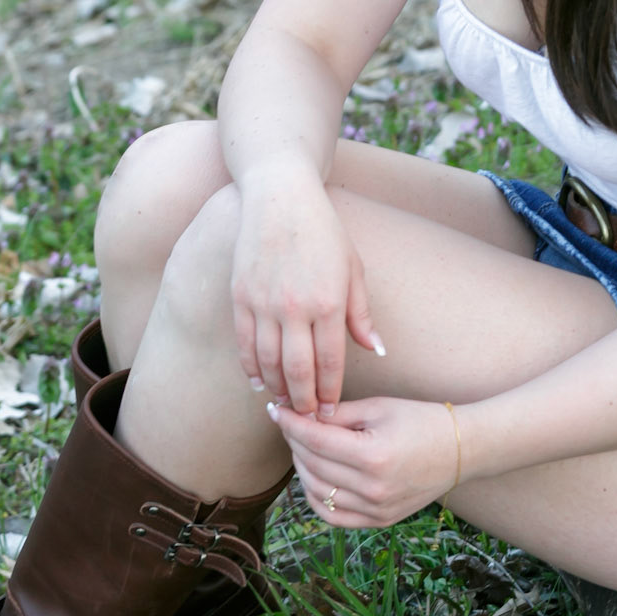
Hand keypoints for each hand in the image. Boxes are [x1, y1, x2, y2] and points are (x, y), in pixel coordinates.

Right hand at [230, 178, 383, 416]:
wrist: (280, 197)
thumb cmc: (324, 232)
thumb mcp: (353, 269)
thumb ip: (361, 314)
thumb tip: (375, 350)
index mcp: (329, 302)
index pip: (330, 362)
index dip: (330, 392)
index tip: (330, 411)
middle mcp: (295, 307)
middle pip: (298, 371)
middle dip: (304, 400)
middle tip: (308, 418)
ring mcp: (264, 303)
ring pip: (268, 362)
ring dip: (277, 389)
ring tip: (285, 404)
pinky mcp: (241, 296)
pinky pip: (244, 343)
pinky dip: (250, 367)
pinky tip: (258, 381)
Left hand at [268, 395, 460, 528]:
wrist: (461, 450)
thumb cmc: (421, 420)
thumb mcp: (378, 408)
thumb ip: (336, 413)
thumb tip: (298, 413)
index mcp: (374, 455)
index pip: (315, 439)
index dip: (290, 423)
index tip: (275, 409)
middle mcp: (373, 488)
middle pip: (312, 465)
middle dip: (293, 441)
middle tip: (290, 422)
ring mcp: (376, 510)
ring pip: (316, 492)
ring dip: (301, 467)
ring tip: (303, 445)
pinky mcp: (379, 521)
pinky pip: (332, 516)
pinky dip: (315, 497)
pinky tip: (313, 475)